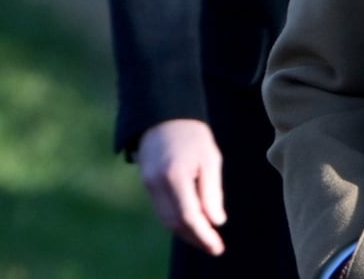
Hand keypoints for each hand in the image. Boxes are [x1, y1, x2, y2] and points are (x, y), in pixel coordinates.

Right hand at [137, 118, 227, 254]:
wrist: (164, 114)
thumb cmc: (193, 135)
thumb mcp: (210, 159)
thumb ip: (212, 192)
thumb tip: (216, 222)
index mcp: (175, 175)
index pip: (189, 216)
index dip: (203, 235)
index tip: (217, 247)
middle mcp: (157, 183)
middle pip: (175, 222)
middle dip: (195, 238)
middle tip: (214, 247)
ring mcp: (148, 184)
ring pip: (166, 219)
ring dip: (186, 233)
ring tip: (205, 240)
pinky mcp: (146, 183)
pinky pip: (161, 209)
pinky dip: (176, 220)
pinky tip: (191, 224)